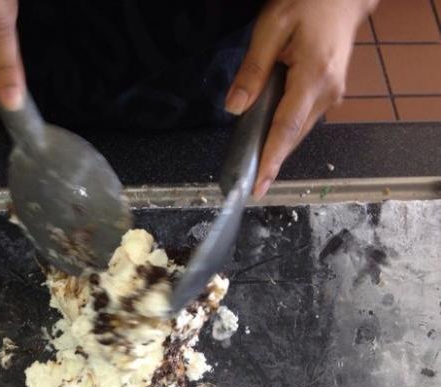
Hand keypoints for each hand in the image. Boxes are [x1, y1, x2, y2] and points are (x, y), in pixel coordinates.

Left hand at [225, 0, 378, 198]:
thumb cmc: (307, 3)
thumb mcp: (271, 28)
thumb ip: (252, 70)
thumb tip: (234, 108)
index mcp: (313, 77)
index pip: (287, 129)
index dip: (271, 160)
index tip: (259, 187)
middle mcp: (328, 93)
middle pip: (293, 136)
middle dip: (271, 161)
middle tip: (248, 186)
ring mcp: (333, 94)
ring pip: (299, 130)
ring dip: (277, 147)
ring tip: (254, 168)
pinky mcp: (330, 92)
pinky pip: (303, 120)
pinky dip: (285, 132)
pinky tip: (267, 138)